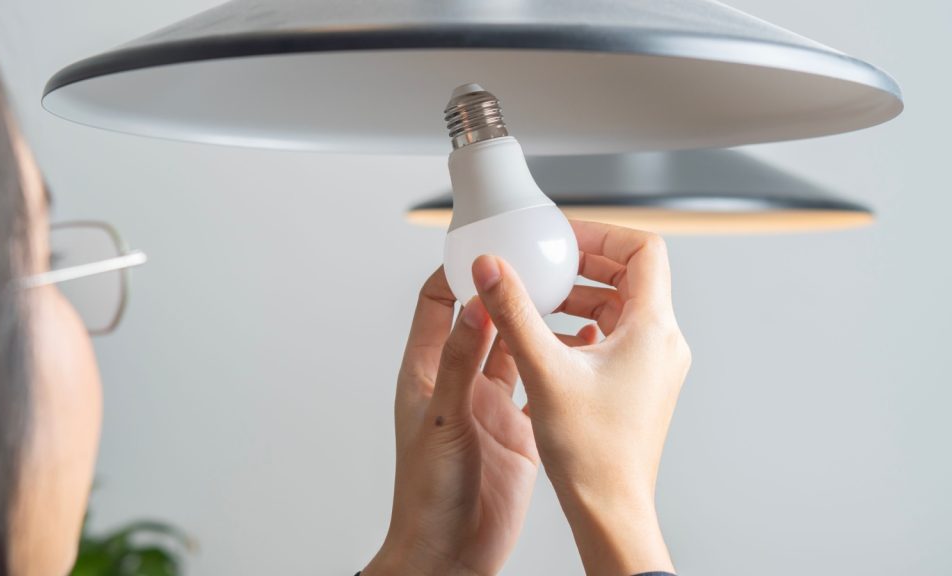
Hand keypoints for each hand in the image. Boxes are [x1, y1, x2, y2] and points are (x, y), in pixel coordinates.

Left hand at [364, 268, 598, 575]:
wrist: (449, 552)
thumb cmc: (427, 494)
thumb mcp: (445, 419)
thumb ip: (461, 362)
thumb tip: (476, 306)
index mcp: (426, 372)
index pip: (435, 303)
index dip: (455, 272)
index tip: (484, 247)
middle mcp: (459, 382)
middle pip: (483, 320)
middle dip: (508, 291)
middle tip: (539, 264)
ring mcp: (491, 405)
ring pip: (518, 349)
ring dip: (539, 324)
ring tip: (571, 298)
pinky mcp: (519, 430)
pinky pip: (542, 385)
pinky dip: (560, 364)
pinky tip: (582, 347)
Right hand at [470, 221, 690, 575]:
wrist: (609, 509)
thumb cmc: (591, 453)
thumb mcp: (543, 369)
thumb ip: (513, 312)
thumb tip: (491, 268)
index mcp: (652, 330)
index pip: (644, 251)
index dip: (604, 235)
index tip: (566, 239)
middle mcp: (662, 343)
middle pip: (633, 276)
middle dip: (587, 264)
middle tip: (549, 263)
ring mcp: (654, 366)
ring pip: (623, 308)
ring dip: (583, 297)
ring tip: (542, 300)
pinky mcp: (640, 385)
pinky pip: (616, 338)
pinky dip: (586, 326)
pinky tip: (550, 340)